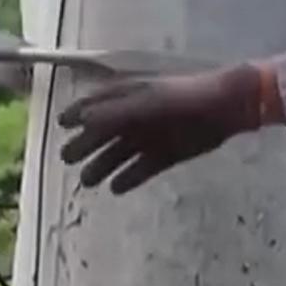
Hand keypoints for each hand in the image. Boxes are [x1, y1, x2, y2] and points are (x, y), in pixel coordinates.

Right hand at [57, 64, 277, 194]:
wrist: (225, 108)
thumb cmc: (183, 98)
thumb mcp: (146, 101)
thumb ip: (114, 111)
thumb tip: (82, 120)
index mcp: (130, 96)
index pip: (97, 103)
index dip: (77, 113)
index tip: (60, 125)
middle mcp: (136, 117)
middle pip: (104, 132)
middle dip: (84, 145)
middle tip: (66, 160)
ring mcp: (151, 136)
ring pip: (120, 153)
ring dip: (102, 166)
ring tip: (87, 181)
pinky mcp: (166, 155)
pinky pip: (142, 169)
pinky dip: (129, 178)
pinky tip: (116, 189)